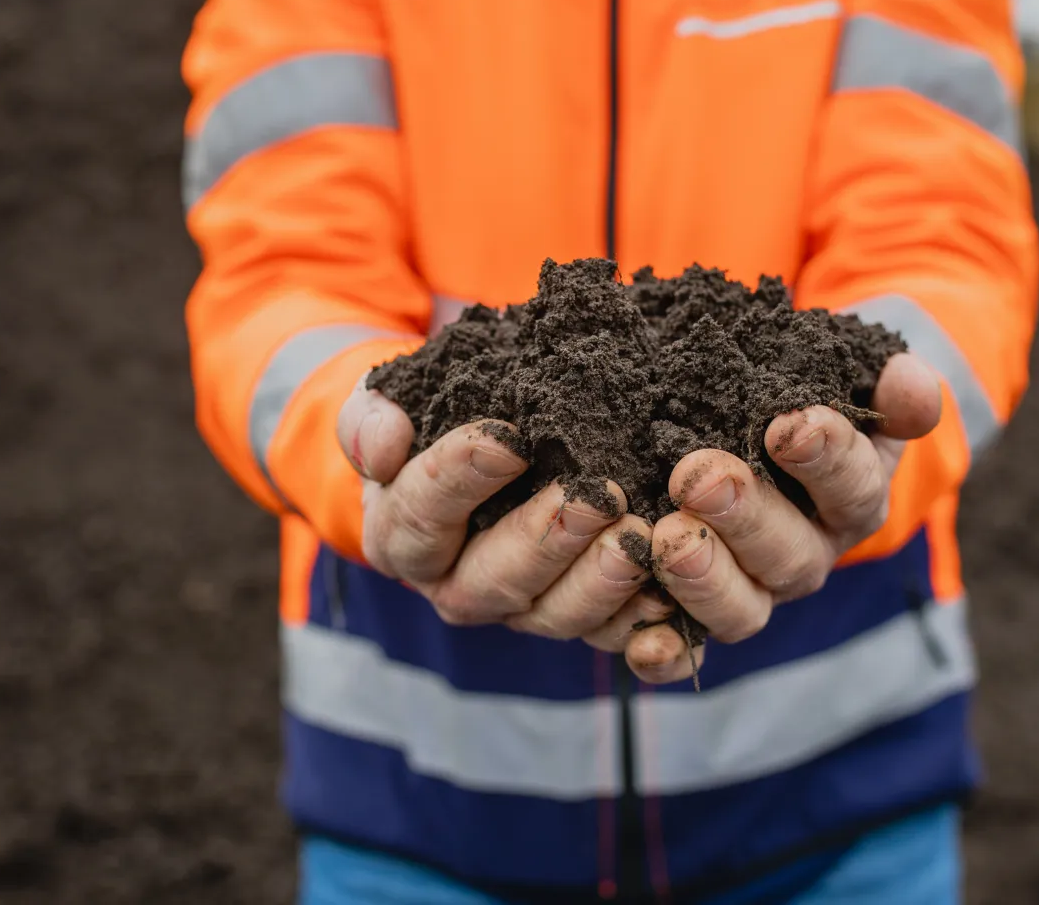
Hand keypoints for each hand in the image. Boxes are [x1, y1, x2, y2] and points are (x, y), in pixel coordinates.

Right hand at [336, 378, 658, 643]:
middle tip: (597, 497)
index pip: (423, 514)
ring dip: (600, 583)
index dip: (461, 477)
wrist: (479, 445)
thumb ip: (370, 419)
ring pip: (554, 615)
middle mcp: (457, 586)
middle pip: (495, 580)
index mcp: (402, 538)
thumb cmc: (429, 421)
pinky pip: (606, 635)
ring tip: (638, 539)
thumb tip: (383, 446)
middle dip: (548, 540)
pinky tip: (668, 598)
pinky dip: (638, 624)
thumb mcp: (386, 404)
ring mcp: (519, 609)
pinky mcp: (575, 617)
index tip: (508, 437)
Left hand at [623, 353, 942, 683]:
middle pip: (789, 555)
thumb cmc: (795, 401)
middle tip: (700, 479)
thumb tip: (915, 391)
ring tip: (666, 536)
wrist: (741, 435)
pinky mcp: (695, 618)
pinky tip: (640, 642)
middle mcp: (805, 556)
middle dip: (746, 518)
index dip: (826, 458)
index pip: (853, 485)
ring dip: (704, 579)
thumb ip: (888, 387)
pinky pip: (684, 650)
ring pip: (741, 610)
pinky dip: (664, 651)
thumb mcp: (846, 383)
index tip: (788, 426)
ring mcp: (752, 594)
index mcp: (852, 498)